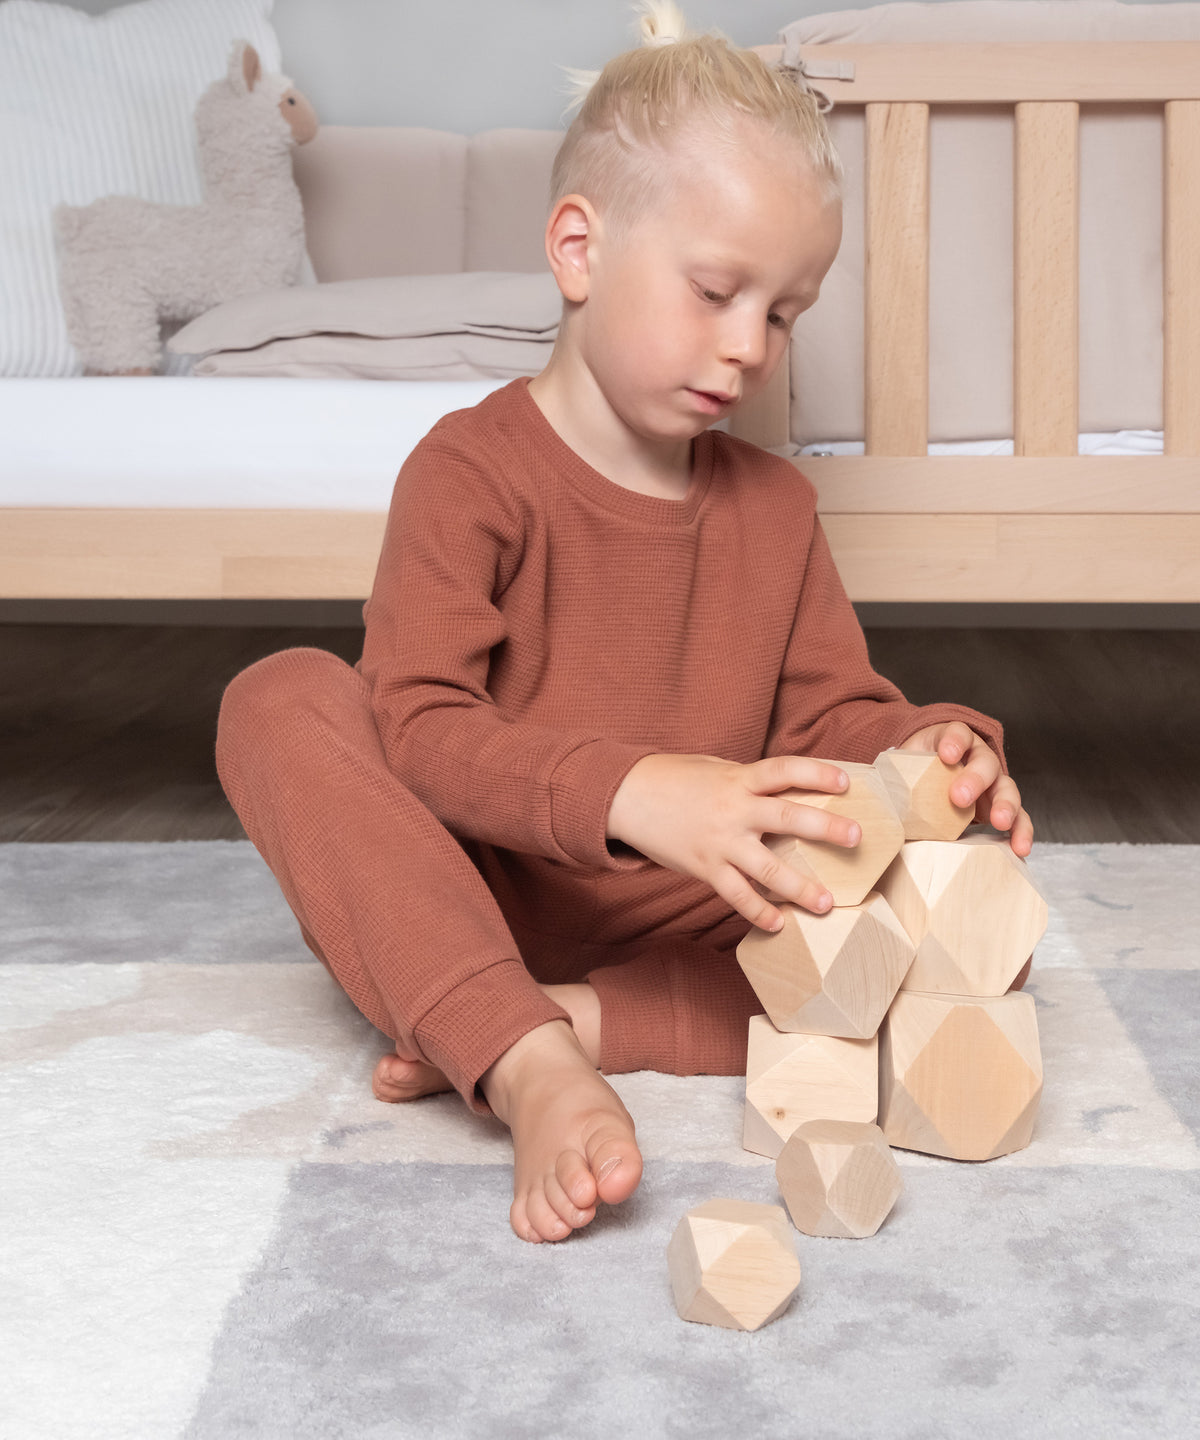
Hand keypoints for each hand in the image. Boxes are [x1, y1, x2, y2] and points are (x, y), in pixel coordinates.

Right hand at [606, 752, 860, 930]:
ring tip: (825, 903)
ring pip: (766, 867)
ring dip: (798, 887)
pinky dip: (757, 911)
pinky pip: (736, 894)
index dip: (816, 772)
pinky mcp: (705, 867)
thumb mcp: (716, 768)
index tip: (846, 779)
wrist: (627, 796)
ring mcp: (720, 841)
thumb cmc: (675, 779)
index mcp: (739, 778)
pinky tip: (778, 924)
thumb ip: (750, 782)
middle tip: (856, 837)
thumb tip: (788, 790)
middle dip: (824, 827)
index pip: (784, 770)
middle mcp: (733, 809)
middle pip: (786, 816)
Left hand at [899, 721, 1033, 856]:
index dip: (953, 741)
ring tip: (1001, 823)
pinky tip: (1019, 848)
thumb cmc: (912, 772)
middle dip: (974, 779)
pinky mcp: (1000, 807)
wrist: (925, 780)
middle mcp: (978, 758)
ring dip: (1006, 805)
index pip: (957, 733)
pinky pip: (1018, 818)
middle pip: (984, 762)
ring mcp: (993, 783)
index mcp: (952, 741)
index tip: (946, 754)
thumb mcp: (902, 768)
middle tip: (959, 798)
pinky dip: (1021, 832)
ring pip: (1007, 789)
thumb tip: (873, 798)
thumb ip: (895, 777)